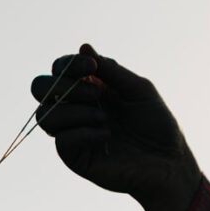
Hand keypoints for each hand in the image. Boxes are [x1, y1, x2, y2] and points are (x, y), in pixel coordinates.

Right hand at [30, 44, 199, 210]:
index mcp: (89, 88)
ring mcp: (74, 133)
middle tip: (95, 94)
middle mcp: (76, 109)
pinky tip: (106, 134)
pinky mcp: (76, 158)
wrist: (169, 163)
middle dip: (62, 85)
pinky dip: (83, 133)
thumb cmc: (158, 124)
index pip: (59, 70)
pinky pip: (61, 141)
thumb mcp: (138, 89)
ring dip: (74, 112)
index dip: (68, 64)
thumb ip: (111, 70)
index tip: (92, 67)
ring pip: (44, 115)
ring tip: (105, 118)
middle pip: (40, 88)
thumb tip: (83, 47)